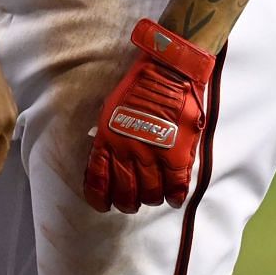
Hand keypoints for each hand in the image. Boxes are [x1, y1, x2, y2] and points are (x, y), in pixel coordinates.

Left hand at [83, 19, 216, 212]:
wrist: (168, 70)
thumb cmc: (139, 86)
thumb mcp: (111, 110)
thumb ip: (109, 138)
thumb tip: (107, 162)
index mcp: (108, 139)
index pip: (98, 181)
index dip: (99, 198)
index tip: (104, 204)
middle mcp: (128, 150)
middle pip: (126, 194)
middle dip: (127, 204)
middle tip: (132, 202)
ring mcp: (153, 154)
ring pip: (151, 194)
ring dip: (151, 199)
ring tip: (154, 196)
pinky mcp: (177, 154)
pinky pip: (175, 187)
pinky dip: (174, 197)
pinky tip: (173, 197)